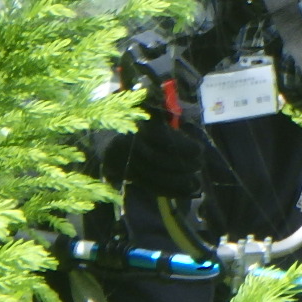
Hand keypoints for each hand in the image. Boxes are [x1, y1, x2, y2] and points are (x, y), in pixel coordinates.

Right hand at [96, 118, 212, 196]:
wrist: (102, 133)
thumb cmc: (133, 118)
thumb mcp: (148, 110)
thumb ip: (165, 115)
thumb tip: (185, 122)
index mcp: (133, 125)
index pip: (161, 138)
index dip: (183, 146)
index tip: (199, 150)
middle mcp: (124, 145)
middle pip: (157, 160)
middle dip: (181, 165)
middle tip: (199, 165)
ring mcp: (120, 163)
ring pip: (151, 177)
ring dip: (177, 182)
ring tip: (196, 182)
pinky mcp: (122, 176)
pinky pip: (147, 186)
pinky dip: (168, 191)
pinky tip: (185, 191)